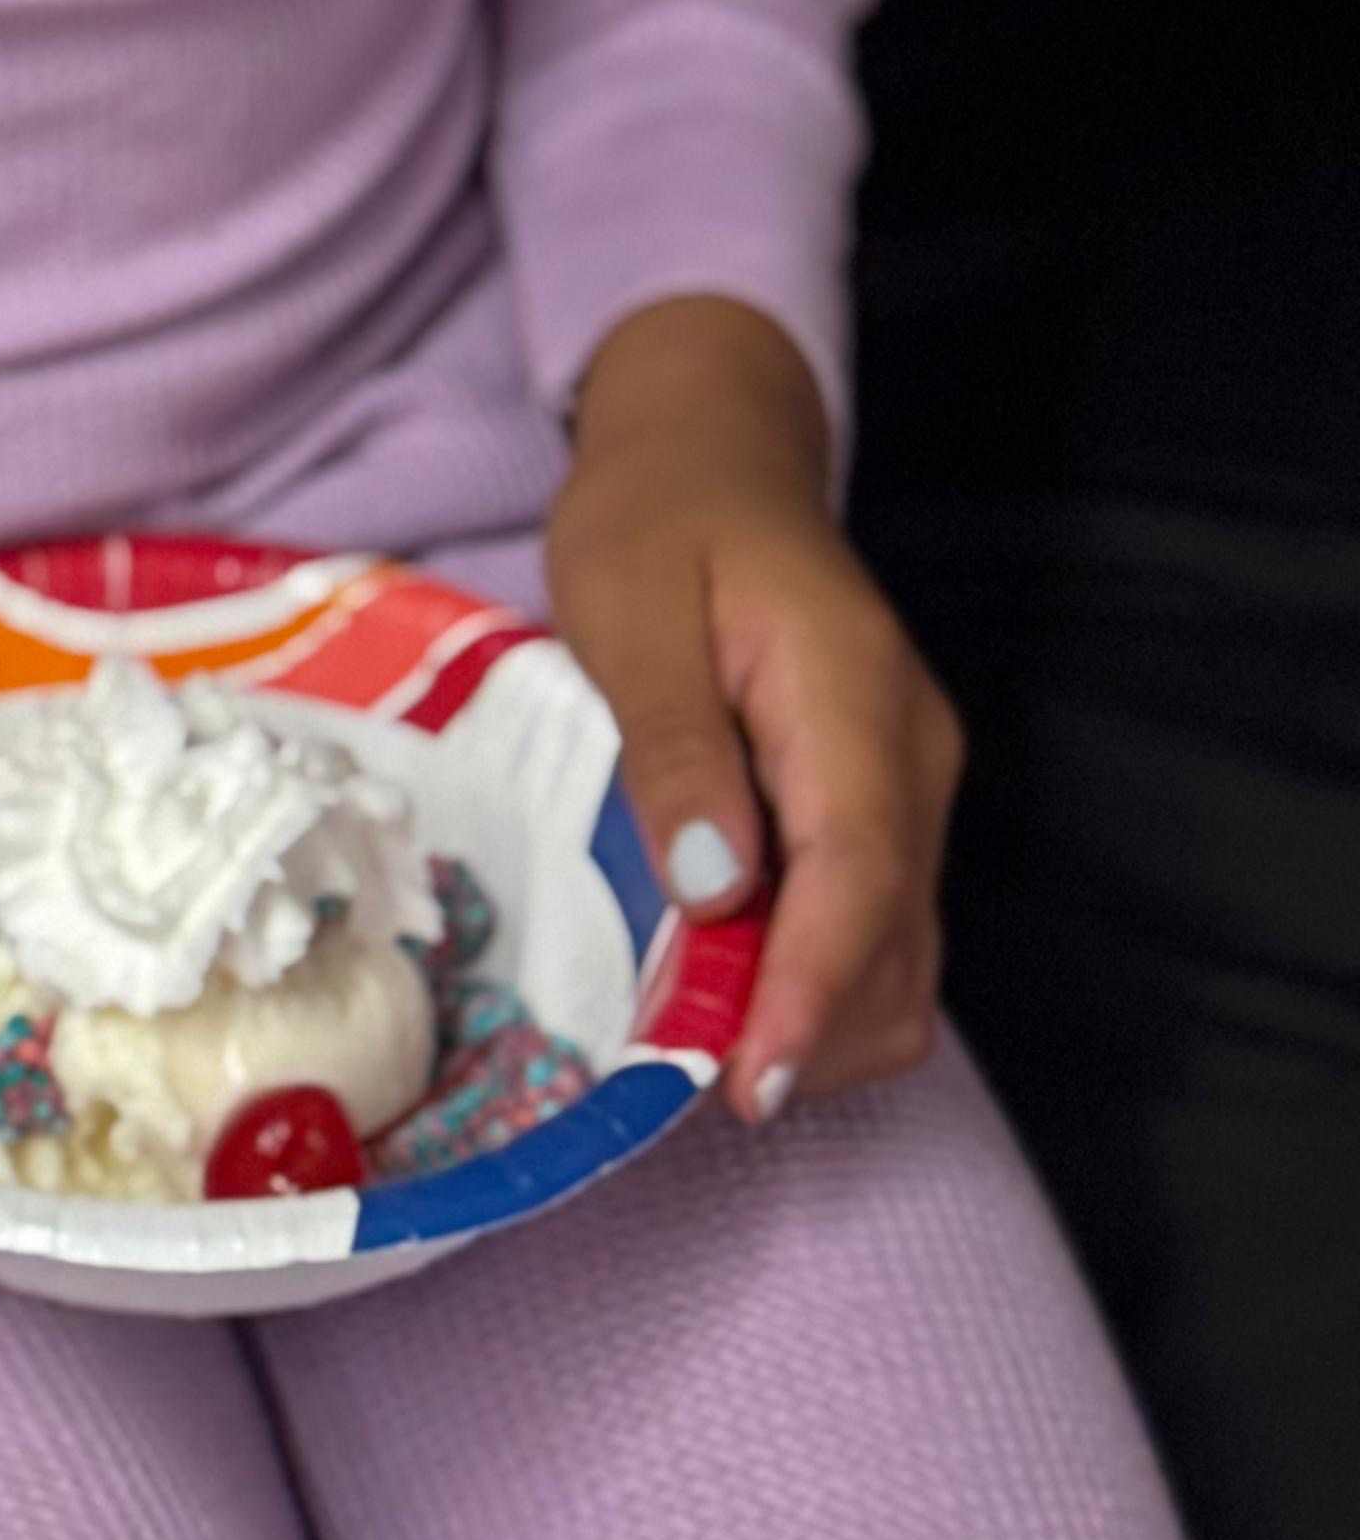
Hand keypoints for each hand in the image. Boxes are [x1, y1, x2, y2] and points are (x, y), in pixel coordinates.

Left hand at [545, 298, 961, 1121]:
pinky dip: (813, 984)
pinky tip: (725, 999)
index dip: (809, 989)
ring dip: (811, 1021)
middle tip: (679, 1084)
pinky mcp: (883, 808)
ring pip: (898, 955)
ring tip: (690, 1055)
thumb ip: (675, 743)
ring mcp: (909, 786)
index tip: (751, 1079)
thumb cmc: (655, 521)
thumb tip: (717, 886)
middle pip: (893, 939)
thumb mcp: (629, 607)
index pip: (859, 874)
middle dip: (805, 1028)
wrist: (713, 454)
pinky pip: (873, 927)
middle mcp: (910, 756)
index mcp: (851, 694)